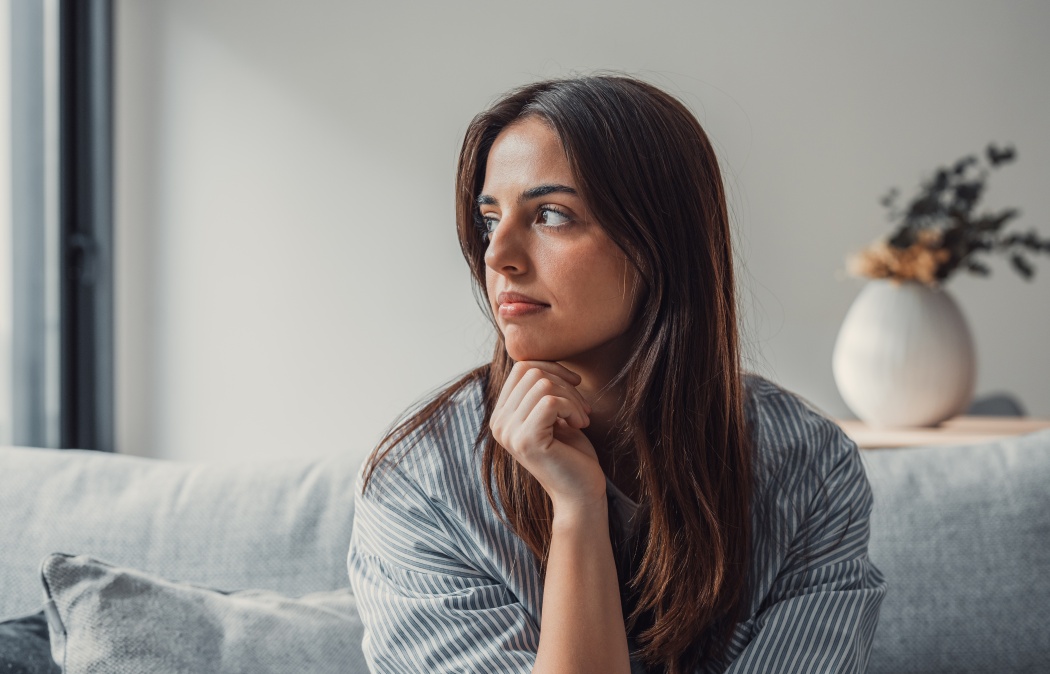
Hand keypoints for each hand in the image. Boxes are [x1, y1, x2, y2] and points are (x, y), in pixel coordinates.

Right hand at [490, 361, 607, 515]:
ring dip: (572, 398)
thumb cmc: (572, 453)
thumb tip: (541, 358)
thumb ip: (542, 389)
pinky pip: (550, 401)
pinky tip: (580, 425)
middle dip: (565, 384)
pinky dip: (572, 407)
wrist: (581, 493)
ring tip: (582, 418)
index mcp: (501, 416)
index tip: (574, 385)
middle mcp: (498, 424)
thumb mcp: (553, 414)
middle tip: (582, 408)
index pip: (521, 367)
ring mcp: (509, 433)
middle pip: (531, 372)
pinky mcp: (526, 440)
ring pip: (543, 384)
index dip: (553, 368)